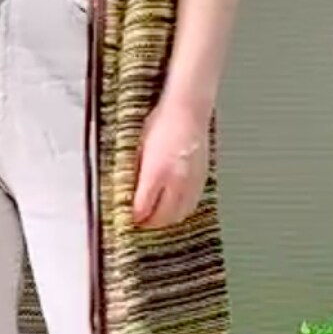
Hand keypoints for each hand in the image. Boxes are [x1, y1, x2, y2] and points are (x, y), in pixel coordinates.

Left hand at [133, 97, 210, 229]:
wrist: (188, 110)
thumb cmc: (162, 122)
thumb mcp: (139, 147)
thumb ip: (136, 173)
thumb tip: (130, 192)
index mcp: (156, 173)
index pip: (143, 208)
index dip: (135, 217)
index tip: (130, 219)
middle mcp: (175, 181)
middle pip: (163, 217)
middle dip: (150, 223)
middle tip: (142, 223)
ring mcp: (191, 181)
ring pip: (180, 214)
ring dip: (167, 220)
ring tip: (157, 218)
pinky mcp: (202, 178)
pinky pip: (192, 204)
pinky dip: (182, 211)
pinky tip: (175, 207)